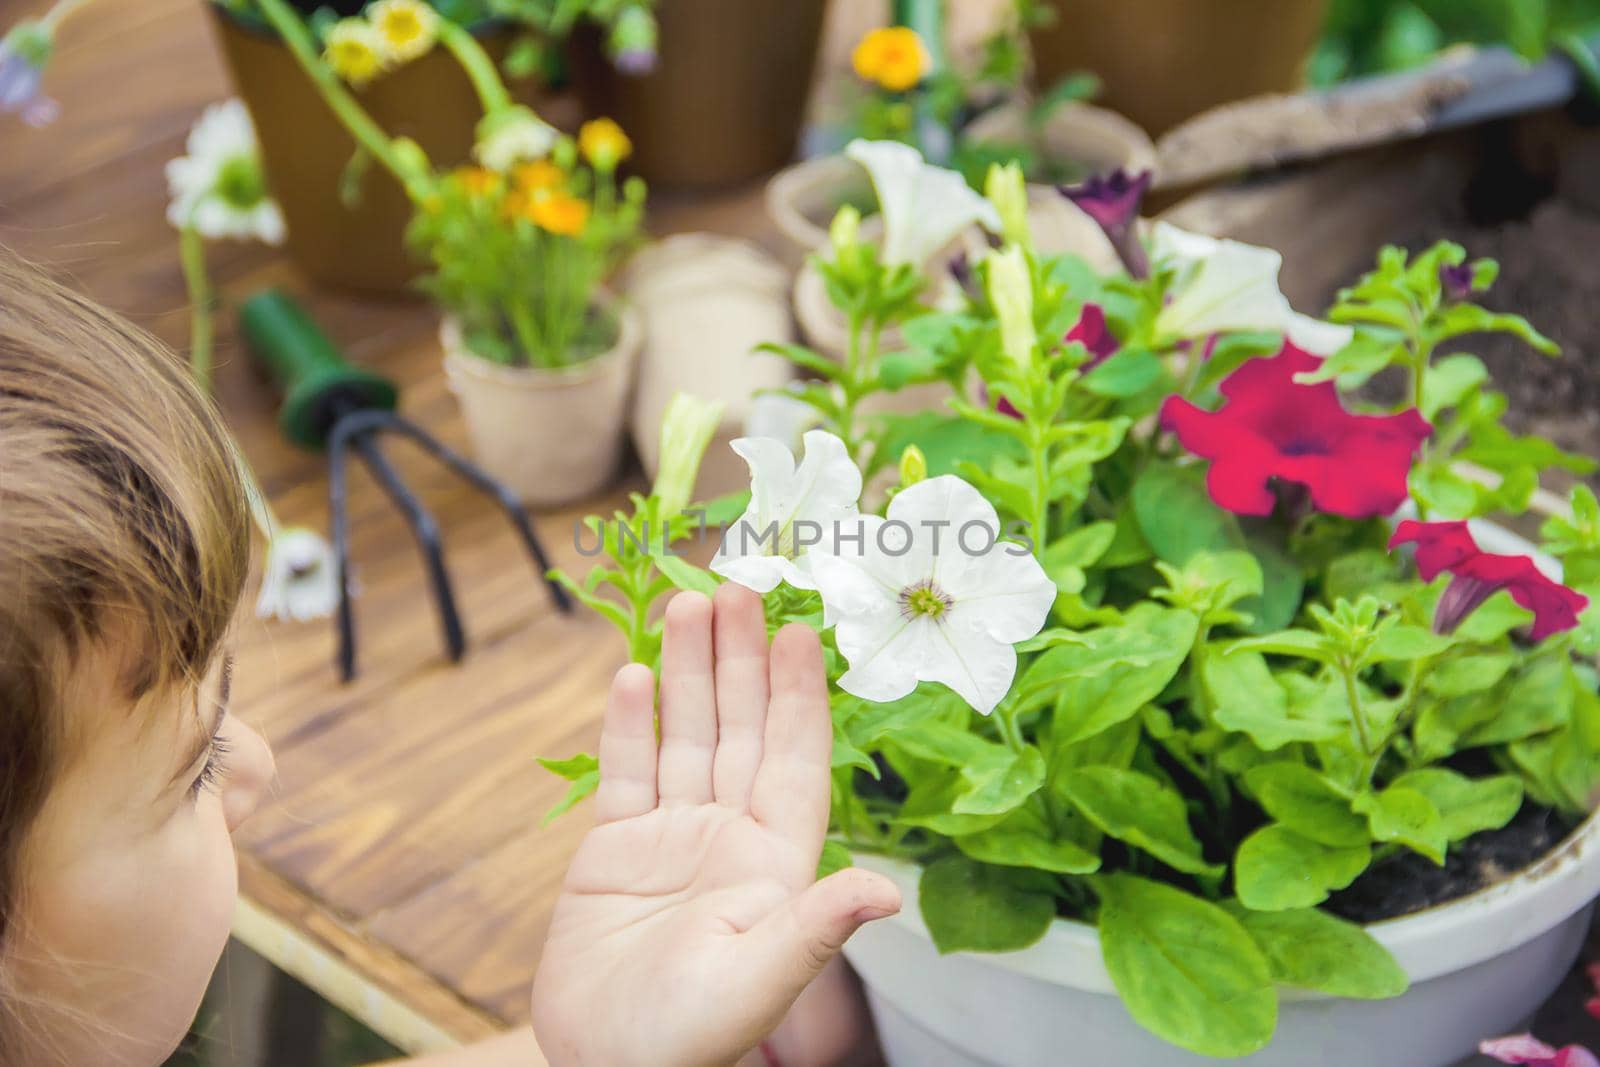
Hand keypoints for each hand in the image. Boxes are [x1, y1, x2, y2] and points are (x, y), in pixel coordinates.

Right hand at [531, 585, 901, 1066]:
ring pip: (684, 737)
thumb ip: (814, 926)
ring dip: (687, 674)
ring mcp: (672, 838)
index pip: (793, 758)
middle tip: (739, 586)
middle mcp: (729, 835)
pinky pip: (626, 772)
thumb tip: (884, 889)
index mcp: (775, 860)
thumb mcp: (758, 980)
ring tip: (686, 606)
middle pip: (738, 729)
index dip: (798, 695)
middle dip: (740, 660)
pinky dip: (628, 725)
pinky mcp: (615, 849)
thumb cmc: (689, 1039)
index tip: (801, 632)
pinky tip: (633, 675)